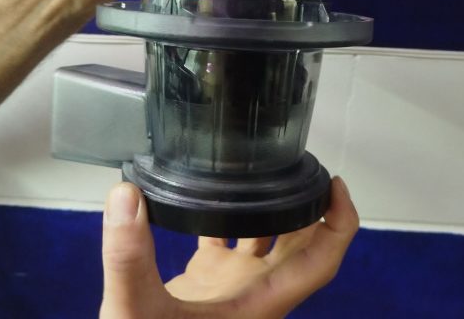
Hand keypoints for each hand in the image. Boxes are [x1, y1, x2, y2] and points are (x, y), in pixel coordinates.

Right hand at [100, 177, 357, 318]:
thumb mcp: (135, 314)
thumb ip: (128, 260)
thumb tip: (125, 195)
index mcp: (261, 302)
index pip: (320, 261)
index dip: (338, 223)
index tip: (334, 183)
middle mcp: (256, 291)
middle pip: (300, 241)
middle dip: (304, 200)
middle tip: (292, 159)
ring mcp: (232, 285)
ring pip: (266, 237)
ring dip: (267, 203)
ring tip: (257, 163)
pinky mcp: (208, 280)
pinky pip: (228, 238)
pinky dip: (226, 213)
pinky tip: (207, 189)